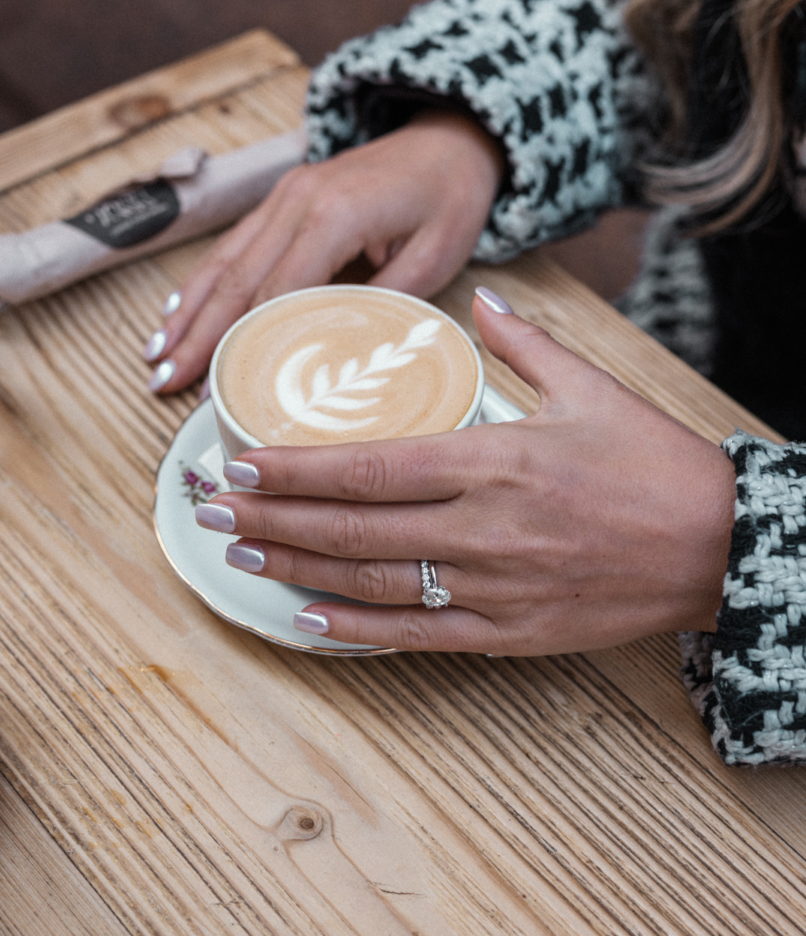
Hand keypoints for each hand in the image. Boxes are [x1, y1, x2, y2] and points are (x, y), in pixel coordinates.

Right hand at [145, 110, 502, 392]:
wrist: (451, 136)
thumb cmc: (449, 196)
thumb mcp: (434, 259)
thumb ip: (383, 304)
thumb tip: (338, 356)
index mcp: (336, 215)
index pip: (275, 292)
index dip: (242, 344)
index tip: (219, 386)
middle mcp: (299, 199)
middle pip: (236, 280)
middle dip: (198, 335)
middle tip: (165, 381)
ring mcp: (286, 194)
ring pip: (225, 260)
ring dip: (188, 310)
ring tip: (156, 355)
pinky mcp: (284, 197)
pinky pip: (235, 243)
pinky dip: (203, 281)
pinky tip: (178, 311)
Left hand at [195, 289, 736, 654]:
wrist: (723, 548)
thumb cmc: (657, 465)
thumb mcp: (594, 389)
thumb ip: (525, 345)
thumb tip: (480, 300)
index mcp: (496, 459)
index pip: (371, 466)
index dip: (298, 469)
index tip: (243, 461)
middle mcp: (483, 526)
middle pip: (354, 526)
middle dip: (274, 518)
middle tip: (213, 511)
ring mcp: (493, 586)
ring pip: (372, 581)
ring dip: (298, 568)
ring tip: (243, 555)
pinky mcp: (510, 632)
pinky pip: (418, 635)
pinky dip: (357, 630)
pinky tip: (308, 618)